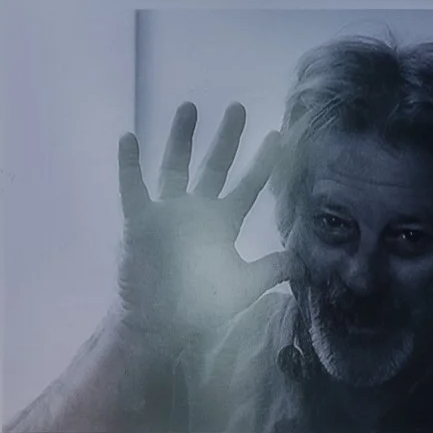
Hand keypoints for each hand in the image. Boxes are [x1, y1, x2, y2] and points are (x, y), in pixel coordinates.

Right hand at [117, 101, 287, 349]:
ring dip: (182, 138)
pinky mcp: (140, 220)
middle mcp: (197, 210)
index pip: (248, 187)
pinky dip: (129, 164)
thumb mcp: (242, 288)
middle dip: (227, 138)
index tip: (278, 135)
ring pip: (175, 166)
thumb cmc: (200, 307)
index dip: (263, 163)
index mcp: (223, 223)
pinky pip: (133, 187)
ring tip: (190, 107)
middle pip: (215, 166)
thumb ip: (270, 271)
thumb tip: (303, 259)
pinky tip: (129, 137)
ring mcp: (167, 212)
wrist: (158, 325)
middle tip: (239, 107)